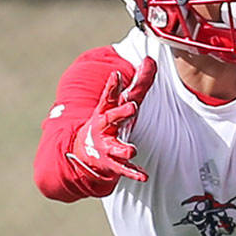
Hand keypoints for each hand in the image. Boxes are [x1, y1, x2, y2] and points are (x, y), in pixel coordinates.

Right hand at [67, 56, 156, 182]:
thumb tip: (151, 59)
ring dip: (123, 149)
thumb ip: (138, 83)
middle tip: (133, 107)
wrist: (84, 152)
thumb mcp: (121, 102)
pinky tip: (144, 176)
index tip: (116, 76)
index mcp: (105, 111)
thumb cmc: (108, 122)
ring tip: (132, 151)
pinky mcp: (112, 163)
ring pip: (115, 147)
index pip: (108, 96)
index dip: (112, 86)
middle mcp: (103, 127)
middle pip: (110, 118)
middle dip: (120, 113)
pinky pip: (123, 169)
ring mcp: (106, 146)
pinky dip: (133, 172)